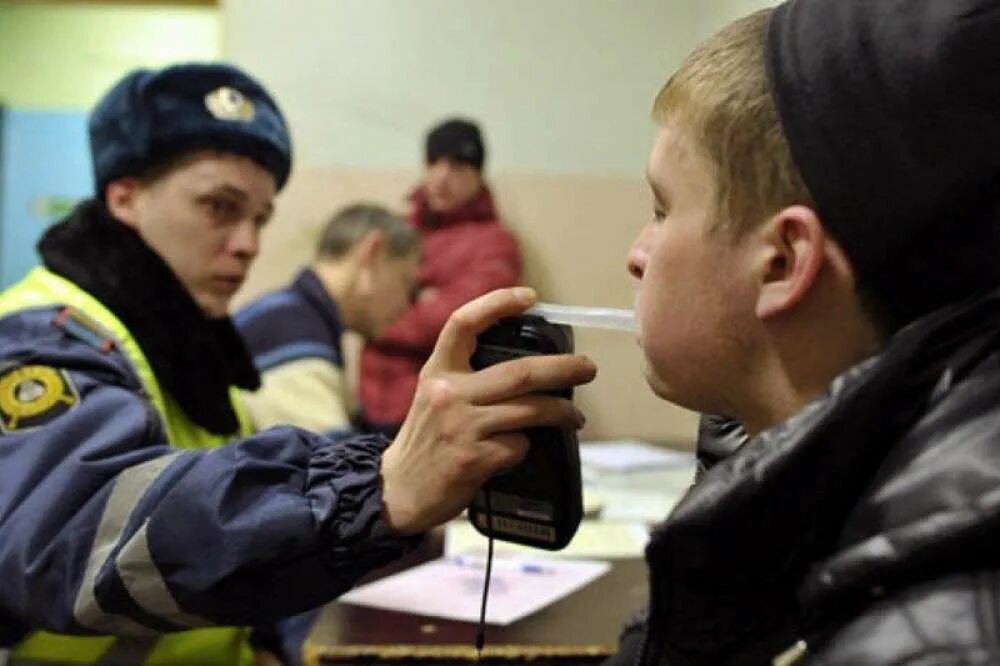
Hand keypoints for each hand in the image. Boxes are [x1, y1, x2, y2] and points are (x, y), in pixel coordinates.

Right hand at [380, 287, 596, 533]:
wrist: (398, 491)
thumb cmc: (427, 441)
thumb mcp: (435, 397)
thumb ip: (468, 379)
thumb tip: (527, 370)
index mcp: (437, 371)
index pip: (463, 323)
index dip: (497, 304)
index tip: (529, 297)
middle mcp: (448, 393)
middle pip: (519, 372)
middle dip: (563, 369)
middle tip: (587, 368)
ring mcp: (461, 426)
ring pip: (529, 410)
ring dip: (561, 412)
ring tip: (575, 417)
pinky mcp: (473, 459)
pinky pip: (518, 445)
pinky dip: (526, 447)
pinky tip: (519, 452)